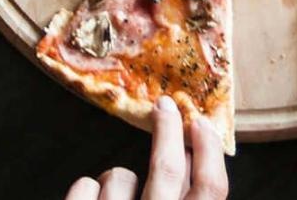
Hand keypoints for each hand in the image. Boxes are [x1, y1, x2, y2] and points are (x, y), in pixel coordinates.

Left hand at [66, 97, 228, 199]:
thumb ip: (187, 199)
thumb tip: (189, 162)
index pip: (211, 188)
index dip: (209, 152)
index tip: (202, 123)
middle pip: (167, 170)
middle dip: (168, 133)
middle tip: (164, 105)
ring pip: (121, 177)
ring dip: (118, 179)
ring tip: (113, 195)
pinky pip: (85, 186)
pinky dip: (86, 190)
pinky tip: (88, 199)